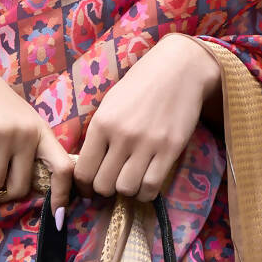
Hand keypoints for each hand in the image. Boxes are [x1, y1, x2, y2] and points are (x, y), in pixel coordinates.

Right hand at [0, 38, 78, 209]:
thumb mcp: (15, 120)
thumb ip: (24, 147)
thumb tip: (23, 188)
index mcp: (40, 131)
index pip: (63, 168)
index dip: (62, 195)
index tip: (58, 216)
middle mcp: (28, 133)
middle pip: (20, 187)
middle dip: (0, 192)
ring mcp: (6, 132)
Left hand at [67, 34, 221, 203]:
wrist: (178, 70)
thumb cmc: (141, 86)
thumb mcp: (110, 105)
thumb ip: (99, 134)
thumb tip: (89, 167)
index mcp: (101, 124)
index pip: (83, 171)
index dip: (84, 186)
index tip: (90, 189)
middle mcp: (121, 136)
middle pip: (103, 185)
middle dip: (105, 190)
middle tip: (112, 183)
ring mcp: (147, 144)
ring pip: (126, 189)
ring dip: (127, 191)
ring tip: (131, 181)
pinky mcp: (170, 149)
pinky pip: (152, 186)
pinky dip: (146, 192)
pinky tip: (146, 183)